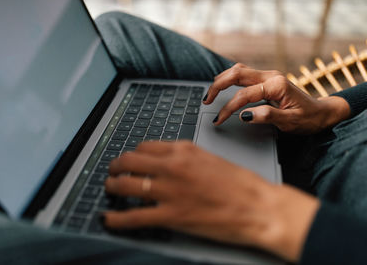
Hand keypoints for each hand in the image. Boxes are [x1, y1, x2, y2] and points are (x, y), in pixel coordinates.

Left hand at [104, 141, 319, 261]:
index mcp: (184, 150)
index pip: (145, 146)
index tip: (130, 160)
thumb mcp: (211, 160)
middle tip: (113, 172)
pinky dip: (116, 219)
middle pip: (129, 161)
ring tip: (110, 189)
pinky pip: (133, 217)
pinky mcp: (171, 216)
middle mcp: (172, 166)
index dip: (133, 154)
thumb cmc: (241, 185)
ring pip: (125, 185)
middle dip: (115, 166)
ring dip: (111, 187)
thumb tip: (168, 163)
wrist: (259, 207)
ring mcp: (170, 191)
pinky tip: (108, 219)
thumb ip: (186, 159)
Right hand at [203, 63, 349, 133]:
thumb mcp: (290, 121)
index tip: (219, 120)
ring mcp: (269, 76)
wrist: (322, 113)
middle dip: (218, 86)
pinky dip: (230, 78)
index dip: (229, 108)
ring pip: (239, 70)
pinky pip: (244, 74)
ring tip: (210, 94)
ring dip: (222, 79)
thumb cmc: (308, 119)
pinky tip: (223, 86)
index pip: (244, 95)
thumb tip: (244, 115)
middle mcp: (271, 76)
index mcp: (276, 85)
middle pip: (237, 74)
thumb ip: (267, 116)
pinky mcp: (267, 79)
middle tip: (206, 100)